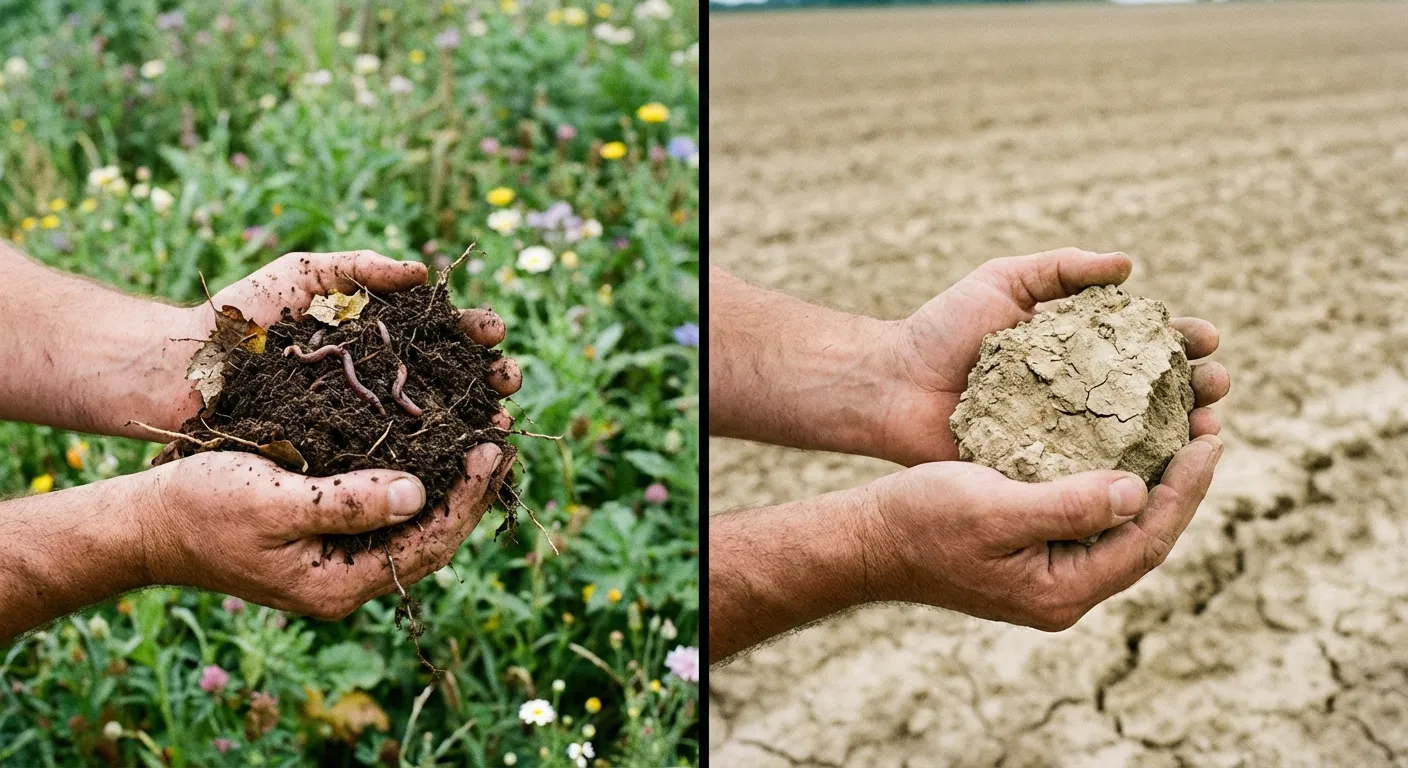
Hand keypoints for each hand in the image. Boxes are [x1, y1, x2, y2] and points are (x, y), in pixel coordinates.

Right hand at [139, 443, 511, 618]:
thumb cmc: (200, 508)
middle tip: (503, 435)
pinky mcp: (331, 533)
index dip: (468, 495)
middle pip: (434, 536)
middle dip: (472, 488)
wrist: (146, 524)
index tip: (493, 446)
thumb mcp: (272, 502)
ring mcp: (342, 559)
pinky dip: (419, 475)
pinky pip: (391, 508)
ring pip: (417, 523)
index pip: (430, 543)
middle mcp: (350, 578)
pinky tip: (435, 441)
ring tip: (483, 433)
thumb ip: (344, 503)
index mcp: (340, 583)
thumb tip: (419, 493)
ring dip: (452, 480)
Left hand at [156, 250, 521, 431]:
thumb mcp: (300, 276)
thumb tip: (421, 272)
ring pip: (435, 424)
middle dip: (487, 378)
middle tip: (508, 380)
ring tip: (499, 421)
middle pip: (452, 380)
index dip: (473, 332)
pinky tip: (458, 463)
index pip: (442, 333)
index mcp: (378, 337)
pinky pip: (394, 461)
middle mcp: (380, 381)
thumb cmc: (238, 318)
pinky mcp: (342, 458)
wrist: (179, 371)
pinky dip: (432, 462)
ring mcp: (364, 422)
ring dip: (473, 422)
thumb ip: (357, 268)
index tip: (491, 331)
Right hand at [859, 434, 1222, 629]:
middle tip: (1209, 428)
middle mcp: (1064, 590)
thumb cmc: (922, 520)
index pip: (1147, 539)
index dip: (1186, 489)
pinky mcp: (1033, 554)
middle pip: (1145, 537)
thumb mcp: (993, 507)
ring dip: (1153, 480)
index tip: (1210, 439)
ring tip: (1180, 432)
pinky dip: (1115, 480)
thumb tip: (1137, 491)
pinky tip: (1124, 447)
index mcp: (1063, 589)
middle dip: (1181, 483)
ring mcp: (1049, 575)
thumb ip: (1066, 505)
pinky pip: (1092, 518)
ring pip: (1121, 527)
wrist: (868, 540)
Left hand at [877, 248, 1229, 465]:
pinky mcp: (1047, 475)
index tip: (1206, 339)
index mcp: (1080, 350)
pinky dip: (1134, 479)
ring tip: (1205, 429)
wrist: (892, 385)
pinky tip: (1161, 474)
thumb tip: (1128, 266)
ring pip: (1140, 441)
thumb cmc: (942, 330)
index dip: (1183, 343)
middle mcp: (1082, 397)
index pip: (1147, 345)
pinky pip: (1097, 479)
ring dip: (1181, 436)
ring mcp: (1068, 439)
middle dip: (1196, 390)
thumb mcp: (1001, 282)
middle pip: (1157, 395)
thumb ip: (1061, 269)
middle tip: (1214, 386)